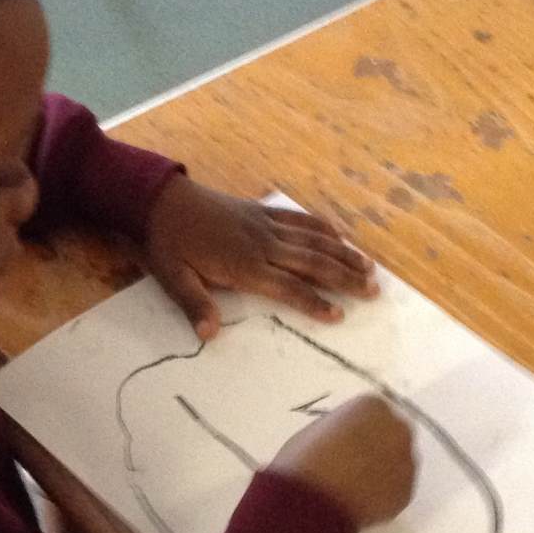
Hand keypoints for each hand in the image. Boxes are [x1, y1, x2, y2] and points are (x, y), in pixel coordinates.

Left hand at [144, 178, 377, 338]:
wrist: (160, 198)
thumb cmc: (166, 242)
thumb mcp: (172, 277)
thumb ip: (194, 304)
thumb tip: (208, 334)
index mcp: (243, 265)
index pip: (287, 288)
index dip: (314, 302)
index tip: (339, 315)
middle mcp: (262, 244)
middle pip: (312, 262)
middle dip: (344, 278)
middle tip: (373, 292)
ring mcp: (265, 224)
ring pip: (313, 240)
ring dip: (343, 253)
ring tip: (370, 267)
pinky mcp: (261, 211)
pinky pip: (299, 218)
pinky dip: (322, 227)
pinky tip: (340, 234)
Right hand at [268, 394, 416, 529]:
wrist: (313, 502)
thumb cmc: (305, 460)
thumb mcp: (315, 431)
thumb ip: (340, 429)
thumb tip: (345, 439)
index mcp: (373, 406)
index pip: (372, 412)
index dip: (357, 429)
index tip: (344, 443)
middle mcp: (398, 429)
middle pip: (392, 435)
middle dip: (377, 447)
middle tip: (353, 465)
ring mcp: (407, 462)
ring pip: (398, 464)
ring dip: (383, 471)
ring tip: (355, 488)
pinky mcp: (407, 493)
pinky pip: (396, 490)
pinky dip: (384, 495)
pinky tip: (361, 503)